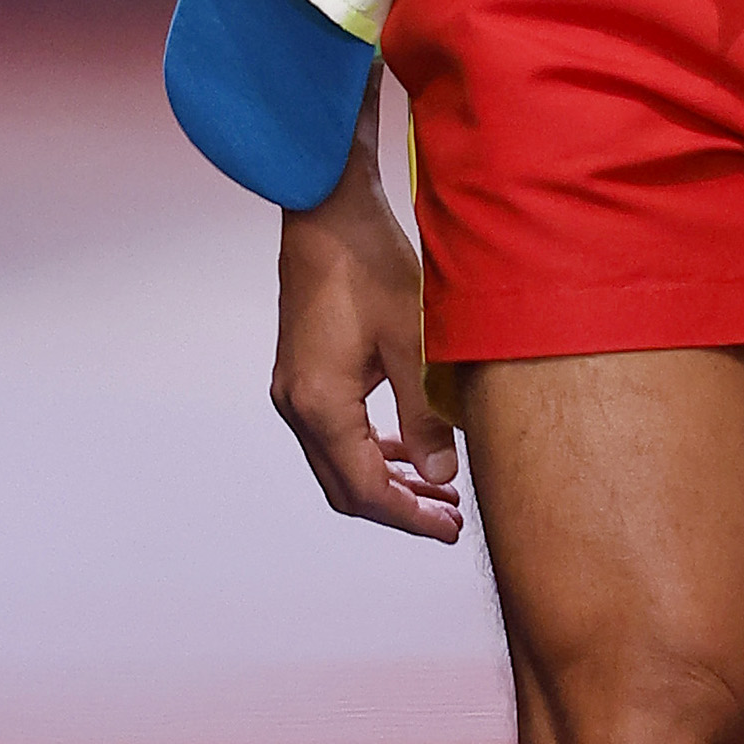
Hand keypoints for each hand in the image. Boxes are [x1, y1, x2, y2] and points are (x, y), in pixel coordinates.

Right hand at [272, 145, 463, 540]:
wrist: (327, 212)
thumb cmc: (370, 264)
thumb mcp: (411, 342)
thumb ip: (425, 414)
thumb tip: (442, 476)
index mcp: (320, 404)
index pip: (365, 489)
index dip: (410, 517)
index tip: (450, 531)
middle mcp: (297, 406)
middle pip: (346, 487)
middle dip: (399, 509)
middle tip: (450, 521)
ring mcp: (293, 391)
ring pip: (338, 463)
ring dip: (386, 481)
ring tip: (438, 493)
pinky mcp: (301, 375)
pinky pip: (334, 433)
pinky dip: (370, 451)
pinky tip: (407, 451)